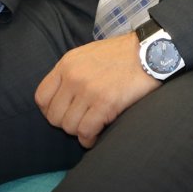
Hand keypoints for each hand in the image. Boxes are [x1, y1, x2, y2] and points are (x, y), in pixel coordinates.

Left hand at [34, 37, 158, 147]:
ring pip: (69, 126)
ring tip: (91, 127)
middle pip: (54, 116)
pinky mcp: (105, 103)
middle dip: (67, 124)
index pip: (41, 97)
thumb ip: (72, 72)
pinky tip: (95, 136)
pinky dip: (89, 139)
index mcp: (67, 64)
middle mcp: (73, 77)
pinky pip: (86, 131)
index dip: (50, 111)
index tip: (63, 114)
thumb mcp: (89, 54)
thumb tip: (62, 96)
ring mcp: (88, 90)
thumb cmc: (123, 55)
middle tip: (81, 121)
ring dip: (79, 132)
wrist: (150, 52)